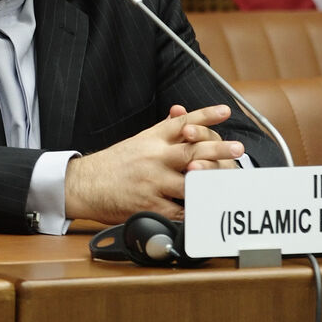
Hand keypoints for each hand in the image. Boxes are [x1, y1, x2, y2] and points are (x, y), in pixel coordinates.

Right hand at [63, 104, 244, 224]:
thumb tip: (182, 115)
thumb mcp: (138, 142)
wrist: (83, 184)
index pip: (181, 122)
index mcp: (151, 139)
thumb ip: (163, 131)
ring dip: (211, 183)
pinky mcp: (149, 205)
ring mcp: (152, 181)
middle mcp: (153, 157)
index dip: (205, 115)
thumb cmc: (112, 165)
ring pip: (189, 182)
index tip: (225, 111)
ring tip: (231, 183)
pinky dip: (194, 211)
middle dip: (218, 149)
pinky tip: (208, 210)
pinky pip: (178, 209)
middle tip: (238, 148)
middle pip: (190, 150)